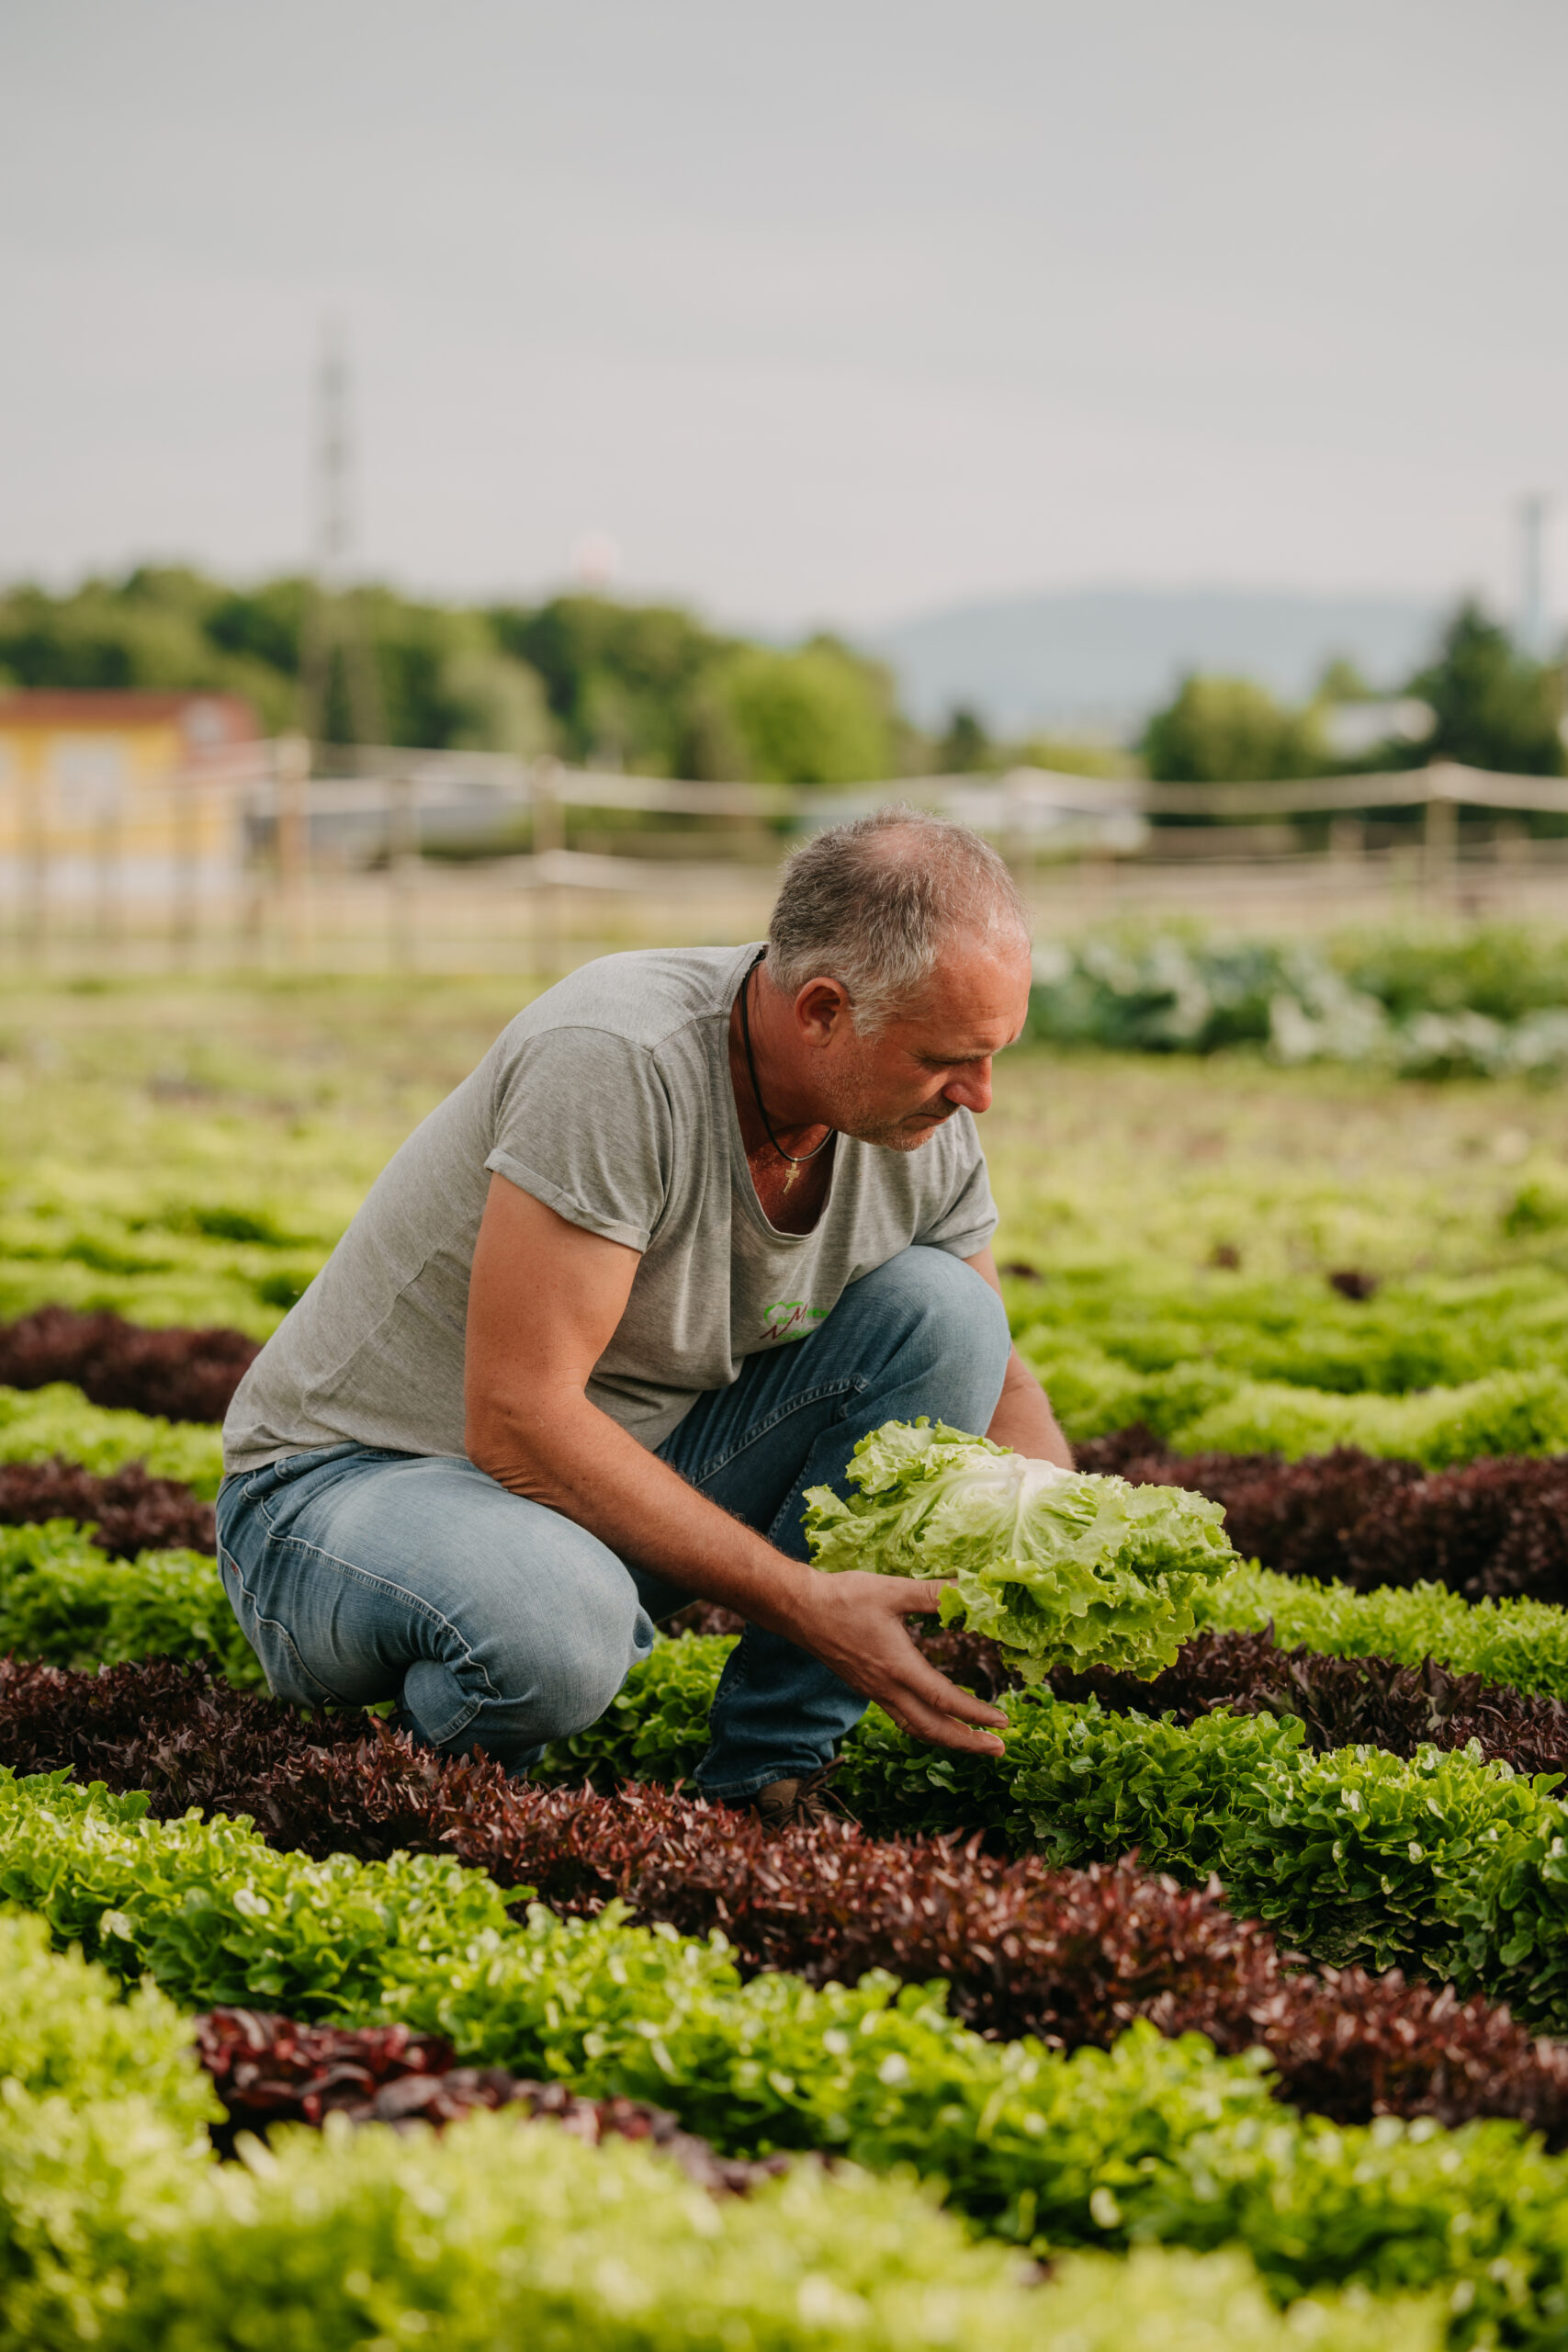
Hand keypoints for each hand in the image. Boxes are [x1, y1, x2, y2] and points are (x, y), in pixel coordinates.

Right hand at [784, 1571, 1008, 1755]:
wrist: (800, 1609)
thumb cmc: (844, 1597)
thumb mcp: (893, 1590)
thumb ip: (934, 1593)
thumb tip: (973, 1589)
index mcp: (898, 1667)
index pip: (945, 1700)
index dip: (976, 1715)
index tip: (1003, 1722)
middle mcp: (887, 1688)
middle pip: (932, 1729)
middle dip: (968, 1743)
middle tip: (999, 1749)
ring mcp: (874, 1692)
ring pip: (916, 1728)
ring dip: (947, 1740)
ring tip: (973, 1743)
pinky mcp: (866, 1688)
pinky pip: (901, 1718)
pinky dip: (925, 1728)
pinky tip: (934, 1720)